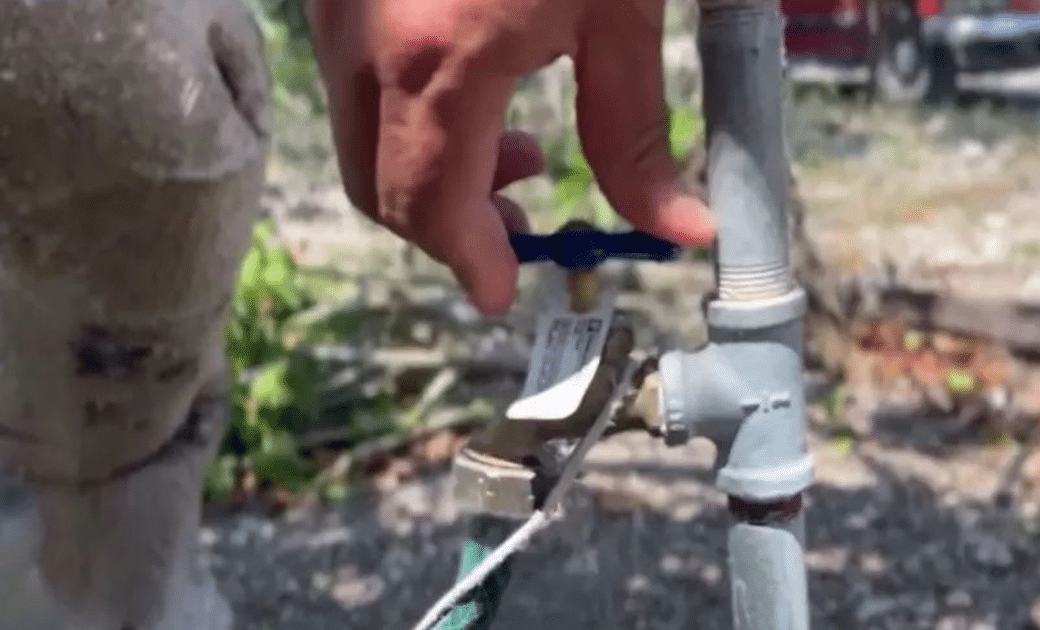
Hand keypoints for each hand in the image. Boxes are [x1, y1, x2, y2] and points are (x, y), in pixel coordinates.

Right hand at [306, 0, 714, 315]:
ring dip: (427, 171)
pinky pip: (355, 82)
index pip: (428, 208)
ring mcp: (338, 12)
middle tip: (519, 219)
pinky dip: (408, 116)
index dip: (466, 261)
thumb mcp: (618, 11)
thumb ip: (638, 131)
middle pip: (378, 189)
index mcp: (438, 63)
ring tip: (515, 151)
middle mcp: (364, 45)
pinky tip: (473, 86)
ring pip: (359, 138)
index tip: (500, 289)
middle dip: (445, 225)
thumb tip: (680, 228)